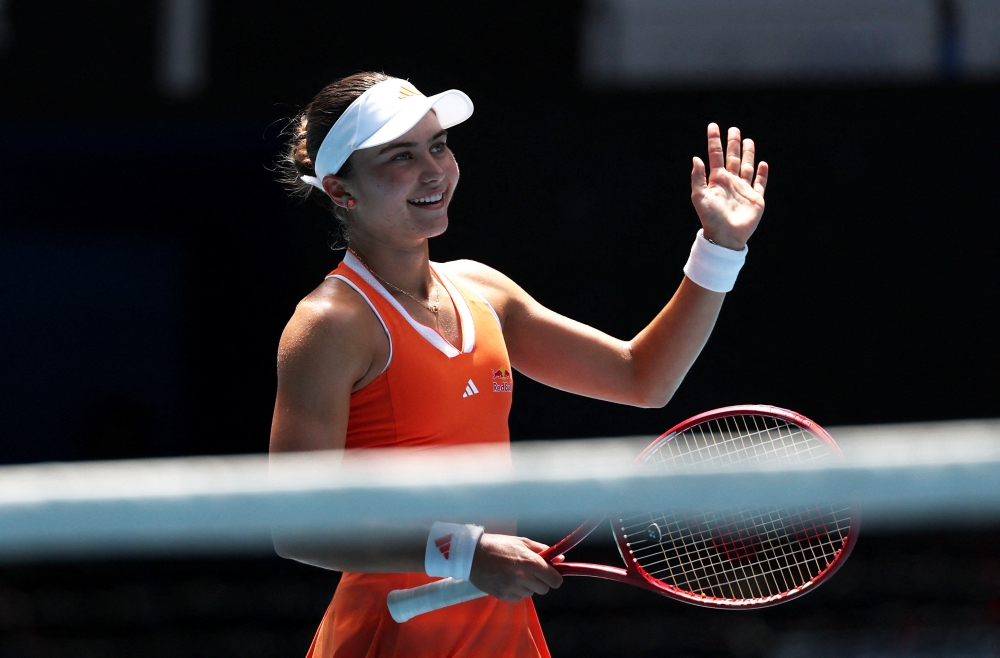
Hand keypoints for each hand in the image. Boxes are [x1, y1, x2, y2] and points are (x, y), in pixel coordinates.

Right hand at [469, 534, 563, 602]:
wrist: (472, 554)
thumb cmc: (499, 545)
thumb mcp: (522, 542)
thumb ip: (543, 550)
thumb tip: (560, 559)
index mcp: (532, 562)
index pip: (555, 580)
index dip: (554, 577)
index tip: (549, 574)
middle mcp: (524, 577)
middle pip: (544, 589)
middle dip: (540, 581)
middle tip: (529, 571)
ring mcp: (513, 588)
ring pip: (530, 593)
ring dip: (526, 586)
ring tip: (514, 574)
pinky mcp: (503, 595)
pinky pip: (517, 598)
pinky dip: (514, 591)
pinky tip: (506, 580)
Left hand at [691, 123, 767, 250]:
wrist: (725, 236)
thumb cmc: (710, 218)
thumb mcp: (699, 197)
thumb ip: (698, 177)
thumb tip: (696, 157)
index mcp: (717, 180)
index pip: (716, 155)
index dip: (714, 140)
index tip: (713, 126)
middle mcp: (731, 182)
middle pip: (733, 158)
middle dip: (733, 143)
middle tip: (734, 129)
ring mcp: (744, 189)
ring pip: (746, 167)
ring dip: (748, 154)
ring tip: (748, 140)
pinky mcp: (756, 198)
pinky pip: (760, 183)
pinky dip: (762, 173)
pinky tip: (763, 164)